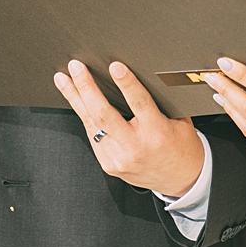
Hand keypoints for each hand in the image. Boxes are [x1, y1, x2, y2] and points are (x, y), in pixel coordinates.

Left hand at [53, 59, 206, 196]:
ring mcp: (119, 158)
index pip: (139, 103)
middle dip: (86, 87)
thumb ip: (161, 101)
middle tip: (76, 68)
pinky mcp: (109, 165)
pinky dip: (85, 117)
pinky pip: (93, 136)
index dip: (126, 83)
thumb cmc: (181, 146)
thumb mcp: (179, 120)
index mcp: (157, 132)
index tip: (115, 66)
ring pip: (91, 124)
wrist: (181, 180)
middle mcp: (135, 147)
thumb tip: (140, 74)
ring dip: (75, 99)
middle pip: (104, 114)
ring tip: (64, 80)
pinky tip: (77, 101)